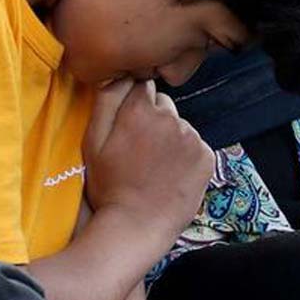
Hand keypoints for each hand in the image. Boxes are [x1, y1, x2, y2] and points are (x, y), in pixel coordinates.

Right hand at [84, 81, 212, 239]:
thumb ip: (107, 100)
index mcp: (141, 109)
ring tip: (155, 167)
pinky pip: (195, 145)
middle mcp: (171, 117)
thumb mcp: (93, 140)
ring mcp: (192, 137)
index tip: (128, 127)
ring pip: (180, 126)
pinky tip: (171, 175)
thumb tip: (122, 73)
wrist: (136, 226)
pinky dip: (186, 156)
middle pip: (163, 105)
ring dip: (170, 138)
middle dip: (153, 119)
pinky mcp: (206, 156)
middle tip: (140, 150)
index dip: (134, 105)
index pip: (142, 86)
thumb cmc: (109, 185)